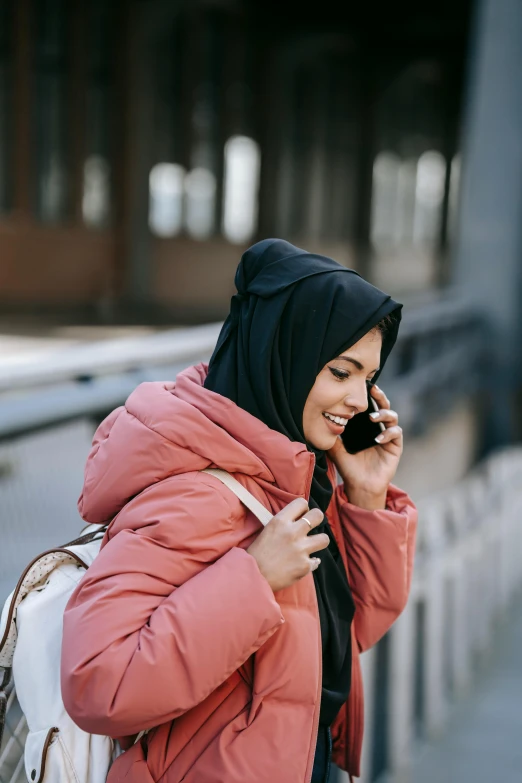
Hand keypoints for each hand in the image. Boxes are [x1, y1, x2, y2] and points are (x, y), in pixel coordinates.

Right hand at [247, 499, 328, 591]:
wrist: (253, 576)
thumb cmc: (256, 553)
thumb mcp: (267, 530)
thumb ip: (283, 523)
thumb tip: (299, 519)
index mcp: (280, 521)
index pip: (301, 502)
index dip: (303, 509)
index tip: (301, 516)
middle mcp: (293, 532)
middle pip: (318, 516)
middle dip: (316, 520)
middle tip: (310, 528)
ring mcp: (301, 549)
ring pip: (324, 539)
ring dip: (318, 542)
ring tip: (310, 546)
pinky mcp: (305, 566)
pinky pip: (316, 561)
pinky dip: (310, 563)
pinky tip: (301, 564)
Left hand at [327, 385, 402, 508]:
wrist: (359, 486)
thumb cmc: (349, 468)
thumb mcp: (337, 449)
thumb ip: (332, 436)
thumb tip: (321, 422)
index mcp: (366, 427)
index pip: (369, 407)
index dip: (368, 397)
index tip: (362, 388)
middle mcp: (378, 429)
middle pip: (383, 407)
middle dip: (380, 397)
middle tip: (373, 391)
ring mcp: (388, 437)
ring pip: (393, 417)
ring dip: (384, 414)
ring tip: (373, 418)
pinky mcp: (395, 447)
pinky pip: (396, 434)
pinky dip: (388, 433)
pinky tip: (378, 438)